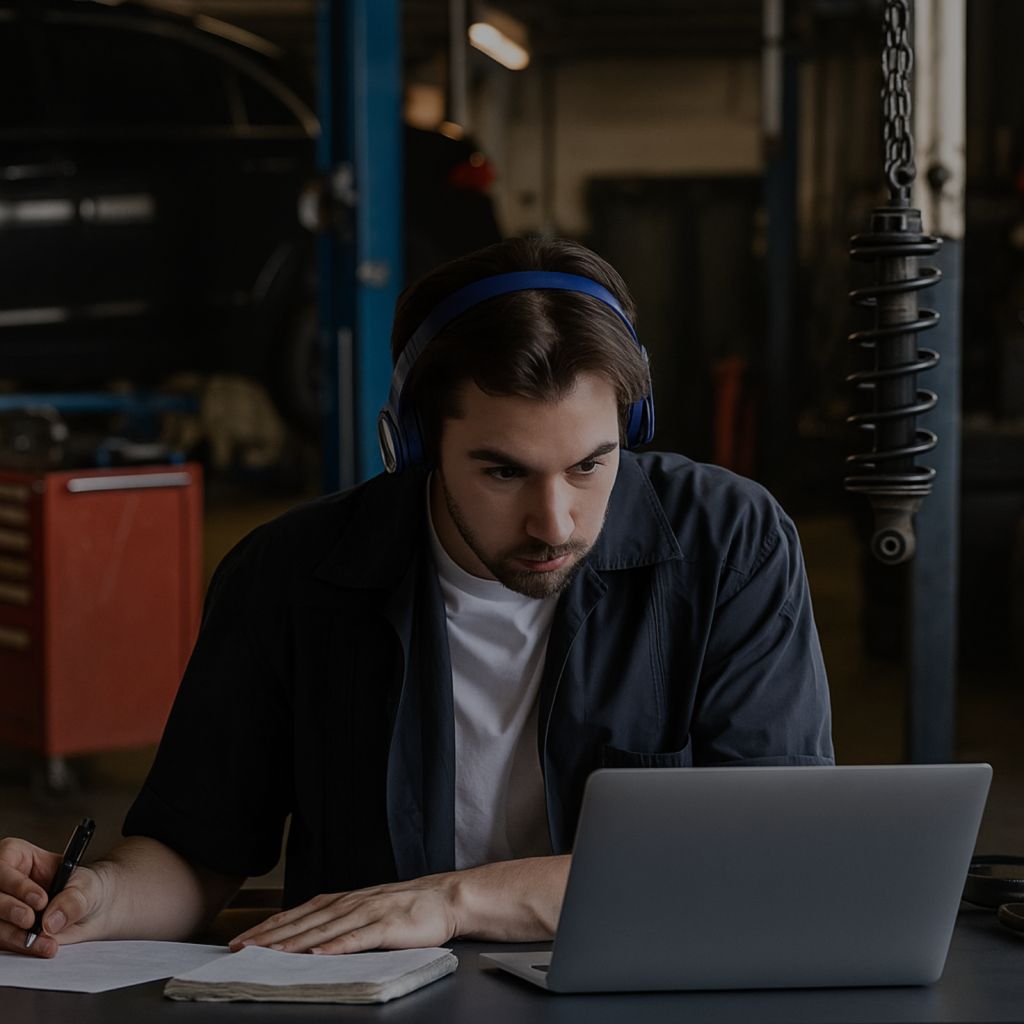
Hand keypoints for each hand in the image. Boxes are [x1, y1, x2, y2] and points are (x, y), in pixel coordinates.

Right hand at [0, 837, 103, 957]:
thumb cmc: (83, 888)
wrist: (89, 912)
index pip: (3, 868)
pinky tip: (40, 948)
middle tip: (30, 922)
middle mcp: (1, 882)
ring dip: (16, 935)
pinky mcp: (1, 930)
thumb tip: (52, 920)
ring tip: (46, 942)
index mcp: (15, 856)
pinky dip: (19, 946)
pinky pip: (1, 941)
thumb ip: (72, 899)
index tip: (40, 900)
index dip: (18, 885)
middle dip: (9, 910)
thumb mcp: (86, 886)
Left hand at [229, 875, 459, 954]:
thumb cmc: (405, 908)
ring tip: (269, 954)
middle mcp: (349, 904)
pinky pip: (358, 939)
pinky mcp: (387, 927)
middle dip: (269, 937)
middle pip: (303, 922)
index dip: (268, 927)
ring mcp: (368, 914)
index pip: (297, 914)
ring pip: (324, 931)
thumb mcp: (365, 910)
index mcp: (342, 901)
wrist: (444, 898)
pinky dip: (337, 947)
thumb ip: (337, 922)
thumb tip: (304, 940)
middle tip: (241, 949)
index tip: (241, 941)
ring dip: (294, 943)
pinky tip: (319, 955)